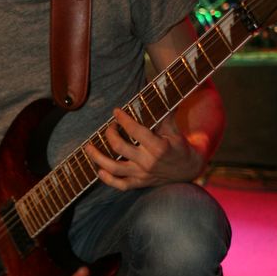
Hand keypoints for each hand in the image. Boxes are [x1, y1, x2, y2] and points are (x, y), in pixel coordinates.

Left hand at [86, 108, 205, 191]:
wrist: (188, 169)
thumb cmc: (178, 145)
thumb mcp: (174, 129)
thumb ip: (163, 114)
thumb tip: (158, 90)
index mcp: (159, 147)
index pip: (136, 131)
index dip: (123, 120)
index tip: (116, 111)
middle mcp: (148, 162)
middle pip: (120, 148)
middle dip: (110, 134)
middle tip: (109, 127)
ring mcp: (143, 175)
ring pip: (115, 168)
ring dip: (98, 158)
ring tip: (88, 147)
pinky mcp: (139, 183)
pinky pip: (120, 185)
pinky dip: (107, 179)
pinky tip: (99, 170)